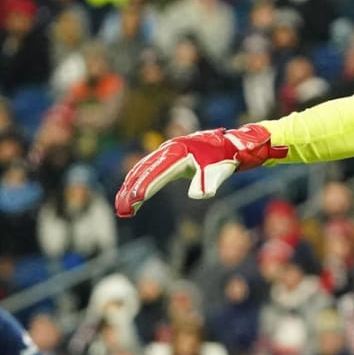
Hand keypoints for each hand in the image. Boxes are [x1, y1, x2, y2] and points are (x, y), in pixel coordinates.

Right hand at [115, 124, 288, 217]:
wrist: (230, 145)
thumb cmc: (224, 159)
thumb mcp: (218, 171)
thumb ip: (207, 182)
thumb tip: (198, 195)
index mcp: (177, 152)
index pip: (156, 173)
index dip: (144, 187)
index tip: (133, 201)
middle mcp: (167, 150)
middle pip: (143, 171)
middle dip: (131, 191)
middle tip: (122, 210)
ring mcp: (165, 152)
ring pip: (142, 169)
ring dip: (130, 187)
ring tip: (122, 207)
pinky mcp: (167, 157)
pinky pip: (147, 169)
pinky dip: (137, 180)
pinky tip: (131, 193)